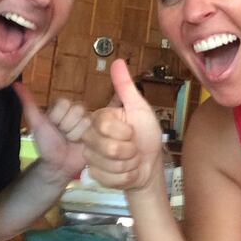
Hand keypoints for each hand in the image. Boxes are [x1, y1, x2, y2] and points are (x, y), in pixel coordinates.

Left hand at [13, 83, 88, 181]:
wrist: (58, 165)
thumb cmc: (47, 144)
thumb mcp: (36, 123)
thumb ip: (28, 103)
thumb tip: (15, 84)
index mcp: (62, 106)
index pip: (64, 103)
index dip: (57, 117)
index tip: (53, 126)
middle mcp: (76, 111)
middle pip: (76, 110)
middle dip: (66, 126)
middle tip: (62, 135)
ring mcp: (88, 121)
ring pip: (85, 120)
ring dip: (75, 135)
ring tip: (71, 141)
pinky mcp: (98, 132)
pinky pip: (95, 129)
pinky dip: (85, 139)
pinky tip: (81, 144)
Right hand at [82, 59, 161, 189]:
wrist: (150, 165)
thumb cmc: (146, 135)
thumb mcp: (139, 109)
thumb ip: (125, 87)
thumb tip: (118, 61)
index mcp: (100, 119)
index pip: (105, 126)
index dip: (125, 132)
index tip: (132, 131)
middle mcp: (91, 137)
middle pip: (108, 148)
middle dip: (130, 151)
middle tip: (134, 148)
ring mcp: (91, 158)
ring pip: (110, 165)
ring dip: (129, 165)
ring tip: (131, 160)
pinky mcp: (95, 176)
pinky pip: (110, 179)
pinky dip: (126, 177)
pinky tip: (128, 172)